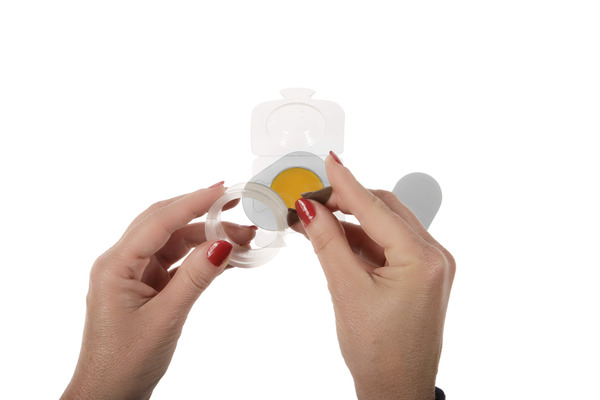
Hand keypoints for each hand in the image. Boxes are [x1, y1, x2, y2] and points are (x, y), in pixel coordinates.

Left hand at [62, 183, 255, 399]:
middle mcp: (122, 262)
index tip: (222, 190)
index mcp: (115, 265)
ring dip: (206, 237)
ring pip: (174, 242)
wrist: (108, 394)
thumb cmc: (125, 361)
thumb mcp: (166, 317)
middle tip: (236, 206)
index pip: (159, 222)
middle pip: (165, 224)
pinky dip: (200, 257)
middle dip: (202, 214)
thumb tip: (224, 244)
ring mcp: (134, 274)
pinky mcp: (146, 286)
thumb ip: (195, 277)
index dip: (193, 202)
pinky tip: (225, 256)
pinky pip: (177, 262)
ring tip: (241, 238)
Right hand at [293, 156, 454, 399]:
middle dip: (346, 201)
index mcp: (422, 260)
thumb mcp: (347, 291)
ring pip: (386, 226)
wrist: (397, 389)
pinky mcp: (420, 273)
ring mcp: (429, 265)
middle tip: (309, 198)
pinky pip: (388, 244)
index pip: (376, 208)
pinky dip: (361, 239)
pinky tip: (335, 236)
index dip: (345, 184)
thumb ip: (328, 244)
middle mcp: (434, 256)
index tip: (327, 161)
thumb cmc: (378, 351)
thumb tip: (309, 209)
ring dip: (352, 220)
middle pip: (385, 210)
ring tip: (314, 218)